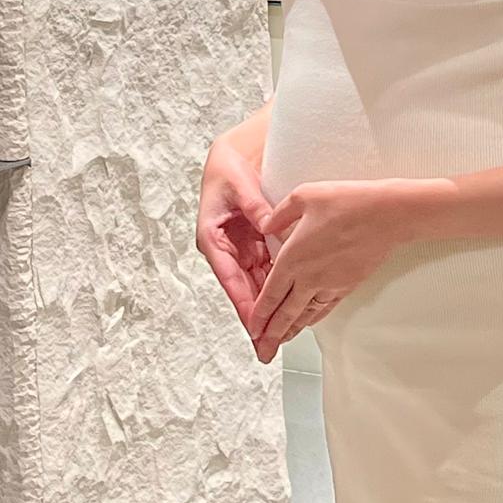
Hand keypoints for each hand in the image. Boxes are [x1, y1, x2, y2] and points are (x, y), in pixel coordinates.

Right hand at [195, 139, 272, 345]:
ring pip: (255, 283)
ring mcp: (239, 249)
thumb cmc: (229, 170)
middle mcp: (224, 249)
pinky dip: (276, 285)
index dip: (244, 303)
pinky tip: (289, 302)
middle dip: (255, 317)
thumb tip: (268, 226)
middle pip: (242, 289)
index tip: (255, 326)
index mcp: (212, 238)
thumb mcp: (241, 185)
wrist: (233, 157)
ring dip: (267, 306)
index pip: (230, 278)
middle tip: (268, 345)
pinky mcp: (253, 245)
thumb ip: (255, 207)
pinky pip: (265, 269)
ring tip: (280, 335)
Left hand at [246, 178, 415, 362]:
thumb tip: (265, 225)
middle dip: (272, 336)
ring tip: (281, 343)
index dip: (258, 315)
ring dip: (291, 331)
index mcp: (293, 257)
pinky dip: (313, 319)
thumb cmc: (348, 202)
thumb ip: (280, 214)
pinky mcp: (348, 285)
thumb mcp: (304, 196)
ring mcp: (330, 284)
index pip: (270, 295)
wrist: (387, 215)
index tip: (251, 329)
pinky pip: (325, 308)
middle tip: (263, 352)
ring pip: (305, 315)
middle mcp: (310, 277)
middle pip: (285, 314)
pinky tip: (309, 322)